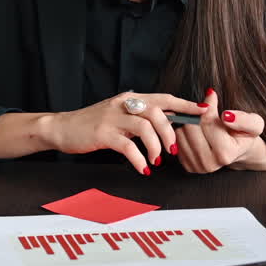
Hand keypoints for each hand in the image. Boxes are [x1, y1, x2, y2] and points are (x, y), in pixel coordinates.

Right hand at [46, 91, 205, 175]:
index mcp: (130, 98)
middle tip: (173, 150)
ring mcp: (112, 118)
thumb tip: (167, 123)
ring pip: (144, 127)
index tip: (202, 110)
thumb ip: (140, 116)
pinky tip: (142, 168)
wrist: (62, 127)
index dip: (184, 103)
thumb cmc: (92, 124)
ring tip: (157, 161)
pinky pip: (127, 146)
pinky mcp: (102, 133)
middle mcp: (123, 104)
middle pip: (157, 112)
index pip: (163, 97)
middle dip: (170, 132)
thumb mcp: (119, 115)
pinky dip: (138, 159)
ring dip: (155, 147)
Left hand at [175, 89, 265, 172]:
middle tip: (205, 111)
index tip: (211, 97)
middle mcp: (209, 164)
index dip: (208, 106)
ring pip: (180, 133)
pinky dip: (182, 131)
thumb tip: (227, 116)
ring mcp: (197, 167)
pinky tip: (195, 130)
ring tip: (201, 121)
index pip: (206, 122)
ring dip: (188, 122)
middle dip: (197, 115)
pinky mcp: (187, 166)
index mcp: (225, 154)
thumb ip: (244, 119)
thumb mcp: (254, 124)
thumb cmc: (245, 134)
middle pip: (190, 127)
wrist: (239, 150)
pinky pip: (176, 141)